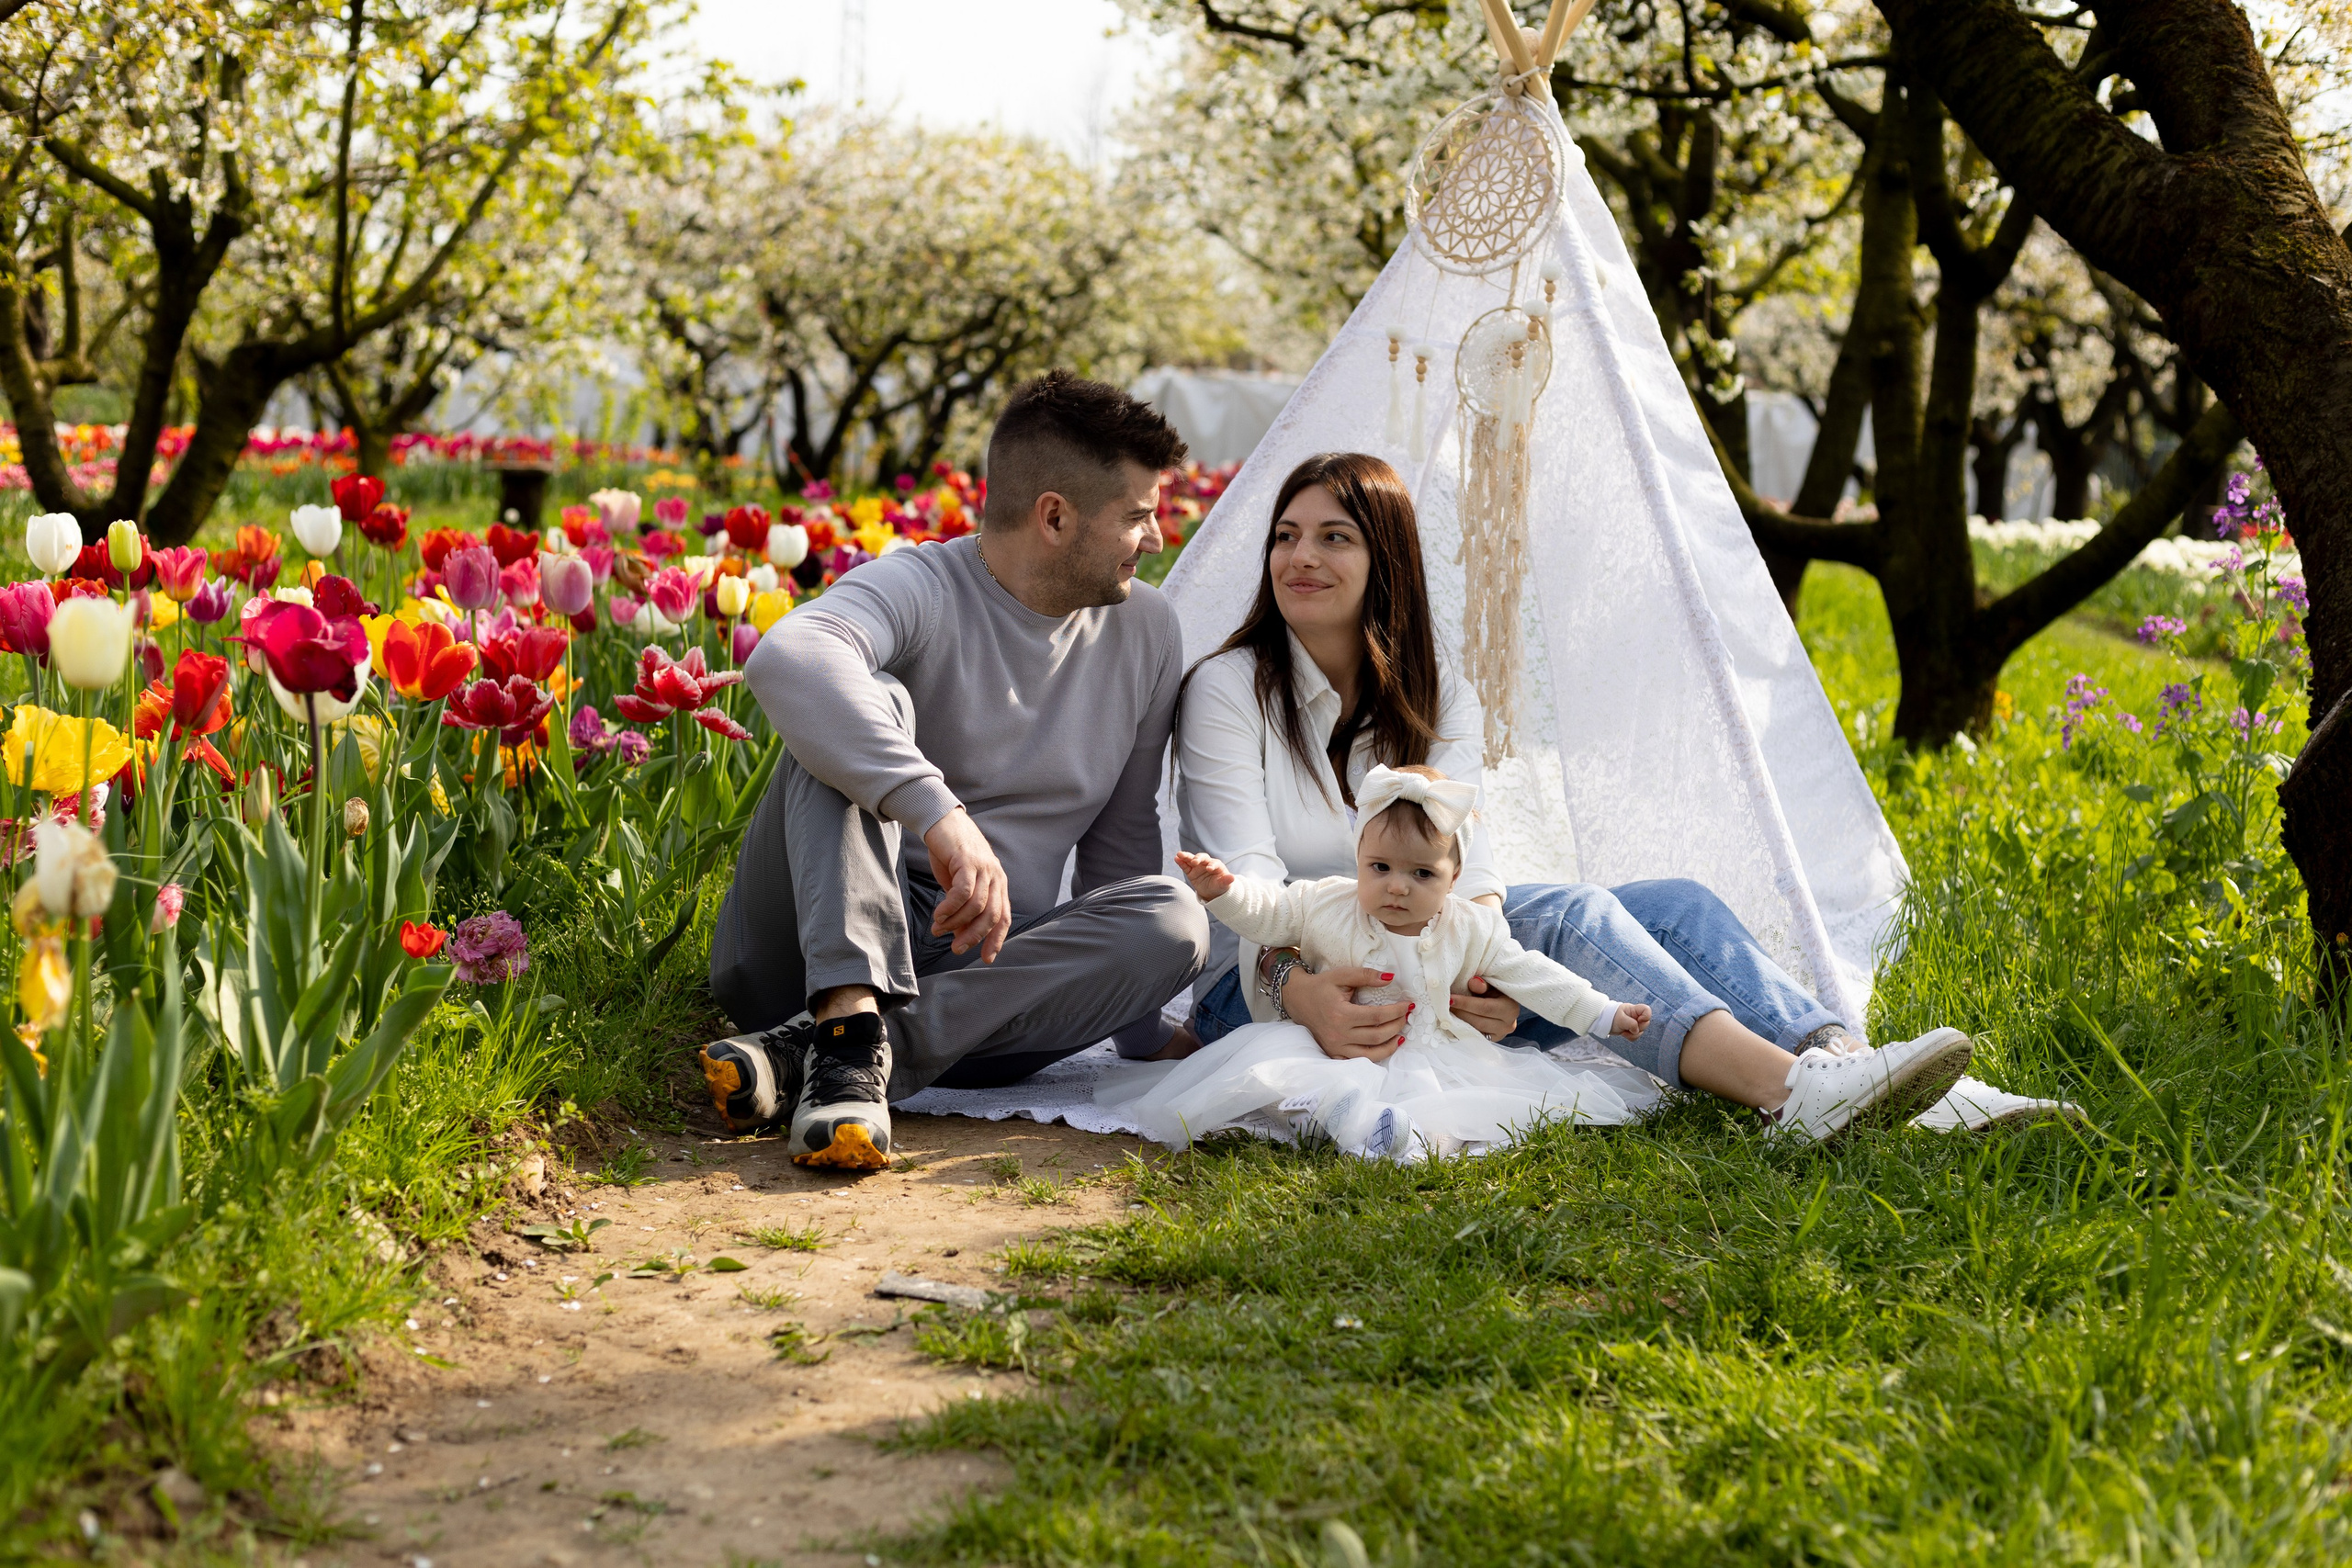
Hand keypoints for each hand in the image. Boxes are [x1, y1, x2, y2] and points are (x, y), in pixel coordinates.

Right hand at [923, 806, 1010, 962]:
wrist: (942, 821)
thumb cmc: (950, 854)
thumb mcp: (960, 883)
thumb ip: (964, 906)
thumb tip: (959, 932)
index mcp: (998, 884)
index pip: (1004, 917)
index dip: (996, 940)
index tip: (986, 959)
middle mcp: (996, 876)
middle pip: (992, 915)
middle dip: (974, 936)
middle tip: (956, 948)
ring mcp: (984, 868)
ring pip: (976, 906)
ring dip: (955, 923)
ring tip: (939, 929)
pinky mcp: (968, 861)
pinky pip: (963, 892)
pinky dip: (950, 908)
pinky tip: (939, 915)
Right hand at [1172, 850, 1233, 901]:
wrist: (1212, 892)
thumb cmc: (1220, 886)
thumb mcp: (1224, 885)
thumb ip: (1226, 881)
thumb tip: (1233, 878)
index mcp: (1217, 865)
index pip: (1214, 863)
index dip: (1212, 865)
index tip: (1209, 869)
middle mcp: (1207, 863)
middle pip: (1202, 858)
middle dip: (1198, 859)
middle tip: (1195, 862)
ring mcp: (1198, 867)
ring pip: (1192, 859)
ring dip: (1186, 856)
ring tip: (1180, 854)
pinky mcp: (1191, 871)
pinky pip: (1185, 866)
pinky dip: (1181, 862)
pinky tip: (1176, 858)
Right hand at [1280, 965, 1412, 1059]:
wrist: (1297, 999)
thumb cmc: (1321, 986)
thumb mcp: (1341, 975)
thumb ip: (1366, 975)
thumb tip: (1390, 978)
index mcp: (1341, 1014)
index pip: (1377, 1016)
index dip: (1396, 1011)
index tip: (1408, 1005)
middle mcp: (1338, 1034)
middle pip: (1377, 1036)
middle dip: (1397, 1026)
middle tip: (1406, 1017)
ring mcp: (1335, 1046)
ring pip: (1370, 1054)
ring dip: (1389, 1046)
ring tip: (1401, 1036)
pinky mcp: (1333, 1052)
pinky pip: (1357, 1061)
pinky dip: (1373, 1057)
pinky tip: (1383, 1048)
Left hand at [1448, 974, 1518, 1040]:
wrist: (1500, 1001)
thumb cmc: (1494, 989)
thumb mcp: (1491, 983)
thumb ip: (1483, 984)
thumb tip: (1473, 982)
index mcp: (1511, 1008)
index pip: (1485, 1008)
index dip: (1466, 1004)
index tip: (1450, 999)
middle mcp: (1508, 1025)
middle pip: (1479, 1022)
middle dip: (1460, 1013)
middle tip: (1445, 1006)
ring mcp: (1499, 1035)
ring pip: (1475, 1031)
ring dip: (1459, 1022)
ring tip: (1446, 1012)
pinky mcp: (1490, 1040)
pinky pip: (1473, 1036)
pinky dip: (1462, 1028)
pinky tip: (1453, 1020)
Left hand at [1610, 1002, 1651, 1040]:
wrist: (1603, 1022)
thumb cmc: (1611, 1017)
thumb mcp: (1621, 1019)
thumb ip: (1631, 1024)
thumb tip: (1636, 1030)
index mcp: (1634, 1010)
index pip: (1647, 1010)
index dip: (1646, 1016)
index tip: (1638, 1020)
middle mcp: (1636, 1016)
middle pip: (1646, 1023)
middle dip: (1637, 1028)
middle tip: (1627, 1027)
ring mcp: (1634, 1023)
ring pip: (1641, 1031)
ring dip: (1633, 1034)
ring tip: (1623, 1031)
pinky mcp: (1631, 1030)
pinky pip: (1636, 1036)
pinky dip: (1631, 1037)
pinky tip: (1623, 1033)